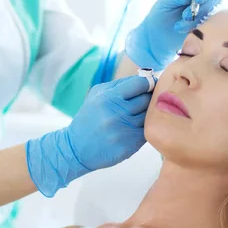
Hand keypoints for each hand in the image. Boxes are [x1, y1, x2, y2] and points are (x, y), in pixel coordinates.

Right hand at [26, 76, 152, 196]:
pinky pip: (147, 132)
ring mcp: (124, 131)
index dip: (149, 83)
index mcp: (109, 97)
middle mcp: (117, 113)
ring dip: (147, 115)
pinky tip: (134, 128)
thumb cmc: (90, 118)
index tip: (149, 85)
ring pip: (150, 116)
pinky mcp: (130, 146)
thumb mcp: (97, 95)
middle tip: (145, 101)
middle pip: (147, 100)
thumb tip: (146, 78)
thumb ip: (121, 84)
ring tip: (137, 116)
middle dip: (149, 99)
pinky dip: (144, 129)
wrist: (77, 148)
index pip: (141, 84)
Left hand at [125, 0, 222, 70]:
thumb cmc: (160, 15)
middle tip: (186, 15)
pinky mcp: (209, 24)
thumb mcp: (166, 0)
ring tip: (180, 24)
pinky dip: (198, 27)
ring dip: (197, 18)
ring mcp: (209, 10)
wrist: (159, 38)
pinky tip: (185, 30)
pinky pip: (212, 24)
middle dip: (203, 6)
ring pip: (214, 11)